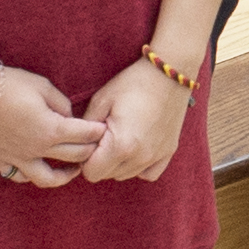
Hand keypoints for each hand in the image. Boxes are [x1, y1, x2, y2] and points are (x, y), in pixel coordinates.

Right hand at [0, 63, 100, 184]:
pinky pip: (19, 177)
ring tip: (73, 170)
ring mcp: (16, 158)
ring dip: (65, 176)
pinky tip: (37, 168)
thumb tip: (69, 117)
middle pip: (74, 157)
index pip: (85, 135)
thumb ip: (61, 104)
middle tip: (96, 146)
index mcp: (51, 130)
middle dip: (90, 151)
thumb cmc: (7, 84)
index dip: (98, 131)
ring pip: (47, 179)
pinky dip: (31, 175)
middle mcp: (36, 149)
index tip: (104, 129)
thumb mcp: (42, 86)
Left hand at [76, 56, 190, 183]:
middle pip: (108, 175)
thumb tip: (79, 144)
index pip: (91, 173)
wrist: (169, 73)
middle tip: (104, 136)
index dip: (85, 159)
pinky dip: (139, 166)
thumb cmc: (133, 83)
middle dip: (101, 160)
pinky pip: (148, 174)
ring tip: (120, 137)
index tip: (91, 140)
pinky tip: (136, 148)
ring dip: (118, 163)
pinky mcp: (168, 152)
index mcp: (120, 145)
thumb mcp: (101, 100)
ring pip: (126, 175)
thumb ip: (86, 128)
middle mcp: (140, 157)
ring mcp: (156, 156)